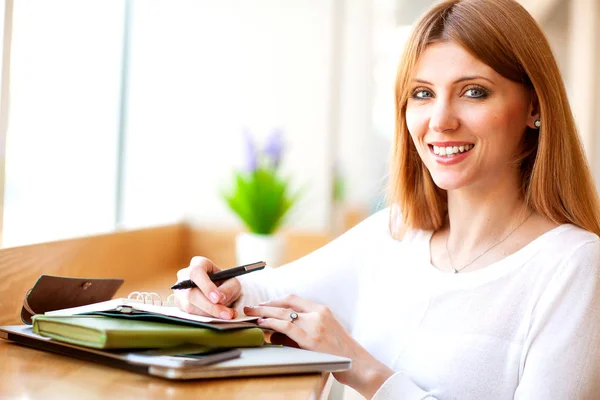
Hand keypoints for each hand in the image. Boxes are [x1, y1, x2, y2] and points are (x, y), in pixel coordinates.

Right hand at [173, 256, 241, 319]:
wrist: (219, 291)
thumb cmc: (225, 283)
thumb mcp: (233, 283)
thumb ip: (228, 289)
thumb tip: (220, 299)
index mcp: (198, 263)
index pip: (196, 272)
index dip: (206, 286)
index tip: (217, 298)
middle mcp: (185, 275)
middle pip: (192, 293)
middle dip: (210, 306)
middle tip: (226, 314)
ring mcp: (180, 291)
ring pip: (190, 306)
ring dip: (210, 314)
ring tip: (228, 315)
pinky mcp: (179, 304)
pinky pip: (190, 314)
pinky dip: (206, 317)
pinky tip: (219, 316)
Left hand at [243, 294, 392, 397]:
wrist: (359, 365)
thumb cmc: (341, 354)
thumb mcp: (323, 336)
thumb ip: (302, 331)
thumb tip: (276, 334)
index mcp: (323, 310)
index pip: (294, 299)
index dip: (275, 301)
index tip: (263, 304)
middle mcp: (318, 314)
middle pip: (286, 304)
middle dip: (265, 305)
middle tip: (250, 307)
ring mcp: (315, 325)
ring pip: (283, 314)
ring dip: (264, 313)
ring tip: (251, 314)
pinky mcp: (311, 339)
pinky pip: (286, 327)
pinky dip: (272, 324)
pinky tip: (262, 325)